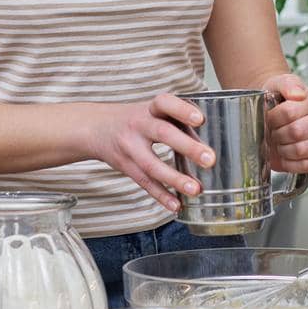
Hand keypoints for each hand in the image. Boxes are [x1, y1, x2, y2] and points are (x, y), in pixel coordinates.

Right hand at [89, 94, 216, 212]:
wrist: (97, 128)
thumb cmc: (138, 119)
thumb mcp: (154, 113)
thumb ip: (180, 125)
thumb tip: (207, 149)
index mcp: (150, 108)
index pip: (165, 103)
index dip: (182, 110)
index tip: (200, 119)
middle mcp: (139, 125)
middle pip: (163, 134)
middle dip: (188, 147)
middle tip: (210, 159)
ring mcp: (130, 147)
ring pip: (152, 164)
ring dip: (175, 179)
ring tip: (196, 189)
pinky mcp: (126, 167)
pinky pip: (144, 183)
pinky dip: (161, 196)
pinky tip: (176, 205)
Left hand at [262, 73, 307, 173]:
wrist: (283, 115)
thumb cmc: (281, 100)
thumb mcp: (279, 84)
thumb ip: (287, 84)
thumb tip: (297, 94)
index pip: (289, 112)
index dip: (273, 119)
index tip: (269, 118)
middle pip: (296, 132)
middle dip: (278, 135)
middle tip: (274, 132)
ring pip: (302, 150)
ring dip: (284, 150)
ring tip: (280, 143)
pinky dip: (293, 164)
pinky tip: (286, 157)